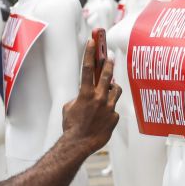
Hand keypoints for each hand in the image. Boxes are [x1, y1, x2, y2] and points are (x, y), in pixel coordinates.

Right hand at [62, 39, 121, 154]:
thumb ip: (79, 97)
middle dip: (109, 63)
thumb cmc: (71, 126)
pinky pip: (113, 108)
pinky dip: (109, 109)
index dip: (90, 53)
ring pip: (115, 90)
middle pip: (107, 75)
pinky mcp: (114, 117)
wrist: (78, 144)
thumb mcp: (69, 107)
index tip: (93, 41)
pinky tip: (102, 116)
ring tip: (110, 86)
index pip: (88, 68)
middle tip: (110, 56)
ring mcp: (108, 108)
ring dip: (112, 87)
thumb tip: (87, 94)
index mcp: (85, 94)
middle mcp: (99, 98)